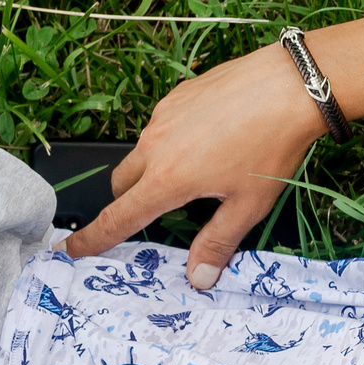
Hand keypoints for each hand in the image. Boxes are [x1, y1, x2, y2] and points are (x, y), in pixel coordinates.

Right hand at [63, 41, 330, 290]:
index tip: (72, 248)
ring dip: (152, 172)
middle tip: (154, 216)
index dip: (94, 238)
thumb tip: (199, 278)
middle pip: (122, 185)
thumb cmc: (274, 146)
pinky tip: (209, 143)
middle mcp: (155, 146)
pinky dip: (171, 143)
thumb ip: (218, 242)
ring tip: (197, 176)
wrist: (291, 85)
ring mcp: (163, 117)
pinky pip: (160, 128)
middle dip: (128, 204)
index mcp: (167, 179)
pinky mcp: (176, 97)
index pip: (118, 217)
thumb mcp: (250, 205)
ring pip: (141, 154)